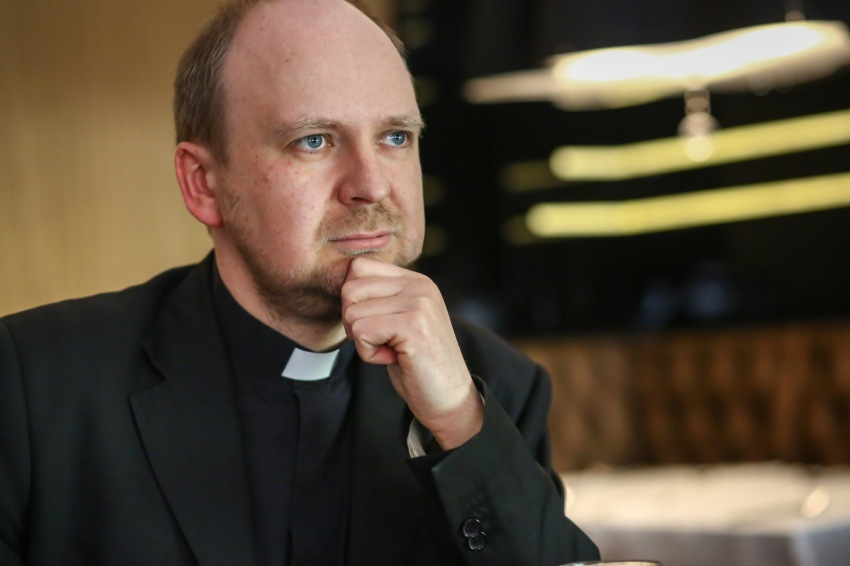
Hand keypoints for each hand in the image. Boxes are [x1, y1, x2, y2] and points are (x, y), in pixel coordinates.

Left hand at [341, 256, 483, 449]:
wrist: (450, 397)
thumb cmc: (418, 363)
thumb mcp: (400, 319)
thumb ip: (380, 298)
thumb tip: (342, 285)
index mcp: (416, 280)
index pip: (359, 267)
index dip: (354, 301)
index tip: (376, 324)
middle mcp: (419, 285)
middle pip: (350, 289)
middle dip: (354, 322)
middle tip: (381, 341)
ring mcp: (418, 303)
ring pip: (352, 313)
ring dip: (363, 341)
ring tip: (391, 350)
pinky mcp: (412, 325)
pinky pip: (361, 332)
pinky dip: (368, 353)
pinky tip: (393, 358)